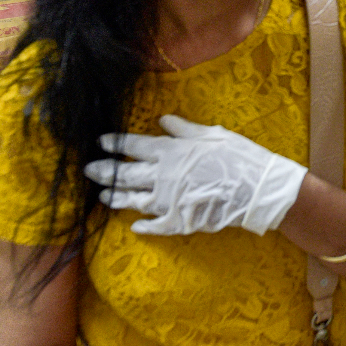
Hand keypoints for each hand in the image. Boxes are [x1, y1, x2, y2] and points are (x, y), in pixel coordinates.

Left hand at [83, 115, 306, 235]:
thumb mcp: (213, 134)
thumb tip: (162, 120)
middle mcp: (162, 176)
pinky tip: (135, 226)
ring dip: (116, 197)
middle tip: (89, 169)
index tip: (101, 141)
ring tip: (103, 196)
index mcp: (170, 151)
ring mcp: (167, 201)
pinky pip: (154, 225)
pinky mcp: (177, 220)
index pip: (134, 145)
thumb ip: (184, 129)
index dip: (115, 143)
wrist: (256, 188)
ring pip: (133, 199)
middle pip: (126, 173)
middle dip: (105, 171)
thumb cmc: (238, 156)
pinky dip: (143, 226)